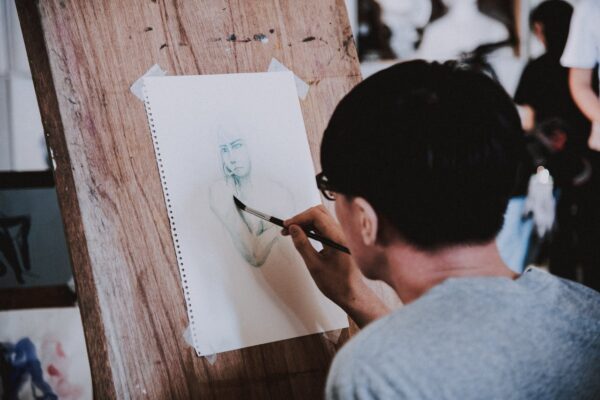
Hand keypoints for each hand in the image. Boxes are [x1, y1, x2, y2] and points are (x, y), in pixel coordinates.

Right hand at [283, 205, 388, 326]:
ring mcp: (343, 235)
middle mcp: (343, 233)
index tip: (286, 226)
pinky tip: (303, 235)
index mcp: (338, 238)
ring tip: (292, 232)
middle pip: (320, 213)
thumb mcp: (313, 265)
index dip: (299, 218)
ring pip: (322, 218)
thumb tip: (292, 228)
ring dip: (306, 222)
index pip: (317, 216)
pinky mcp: (341, 239)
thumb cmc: (336, 283)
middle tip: (287, 228)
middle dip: (302, 218)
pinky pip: (325, 226)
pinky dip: (313, 228)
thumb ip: (302, 244)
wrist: (351, 293)